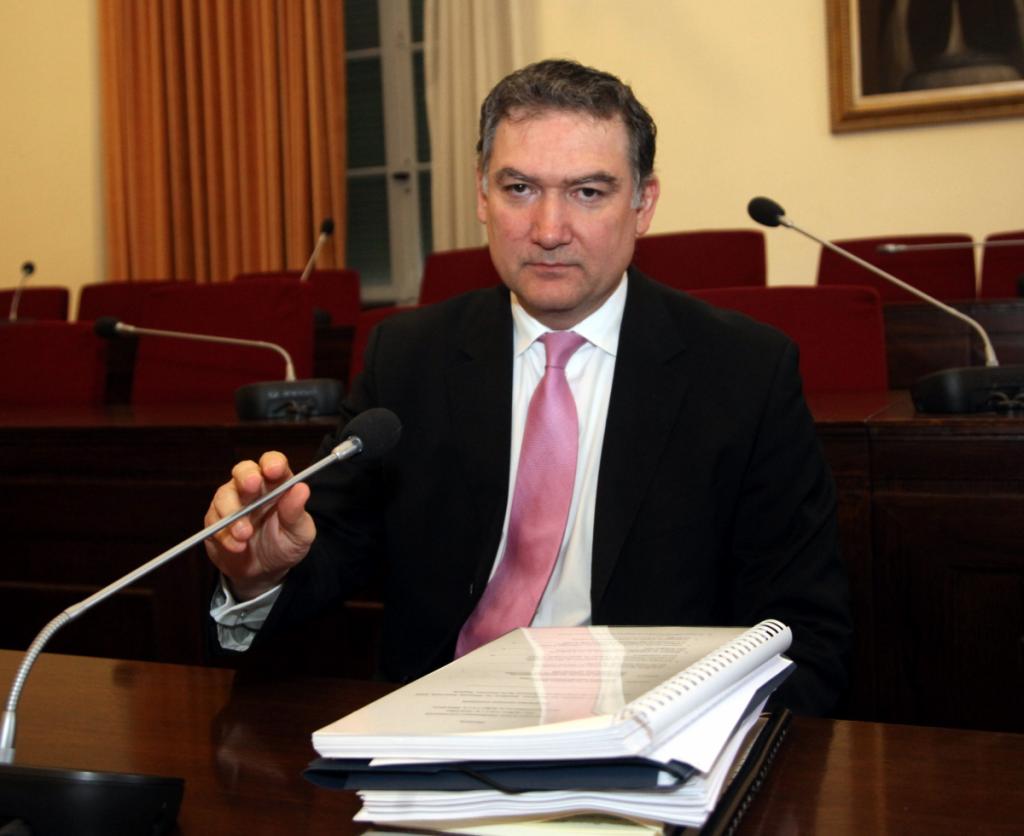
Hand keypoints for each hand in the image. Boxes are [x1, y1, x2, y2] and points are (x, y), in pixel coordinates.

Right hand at [204, 451, 315, 600]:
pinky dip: (225, 535)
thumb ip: (297, 513)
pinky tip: (238, 547)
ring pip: (224, 495)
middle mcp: (253, 489)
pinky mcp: (215, 520)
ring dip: (233, 515)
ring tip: (245, 535)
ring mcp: (232, 502)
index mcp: (277, 484)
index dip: (272, 462)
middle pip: (244, 470)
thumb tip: (301, 489)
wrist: (264, 571)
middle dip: (246, 476)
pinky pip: (214, 522)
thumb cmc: (286, 545)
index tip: (274, 471)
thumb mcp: (300, 533)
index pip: (273, 463)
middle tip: (252, 487)